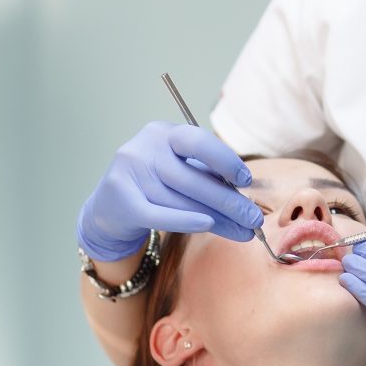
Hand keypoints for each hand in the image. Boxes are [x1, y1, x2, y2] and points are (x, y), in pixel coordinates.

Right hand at [77, 121, 262, 260]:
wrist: (110, 208)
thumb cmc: (156, 185)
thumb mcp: (180, 169)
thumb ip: (208, 175)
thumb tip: (247, 197)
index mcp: (163, 133)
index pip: (198, 141)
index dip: (225, 160)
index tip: (245, 181)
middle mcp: (144, 149)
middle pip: (193, 178)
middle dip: (229, 201)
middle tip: (254, 219)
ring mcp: (129, 174)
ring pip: (182, 200)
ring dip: (218, 219)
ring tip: (243, 231)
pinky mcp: (122, 202)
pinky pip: (160, 215)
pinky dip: (186, 221)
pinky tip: (208, 225)